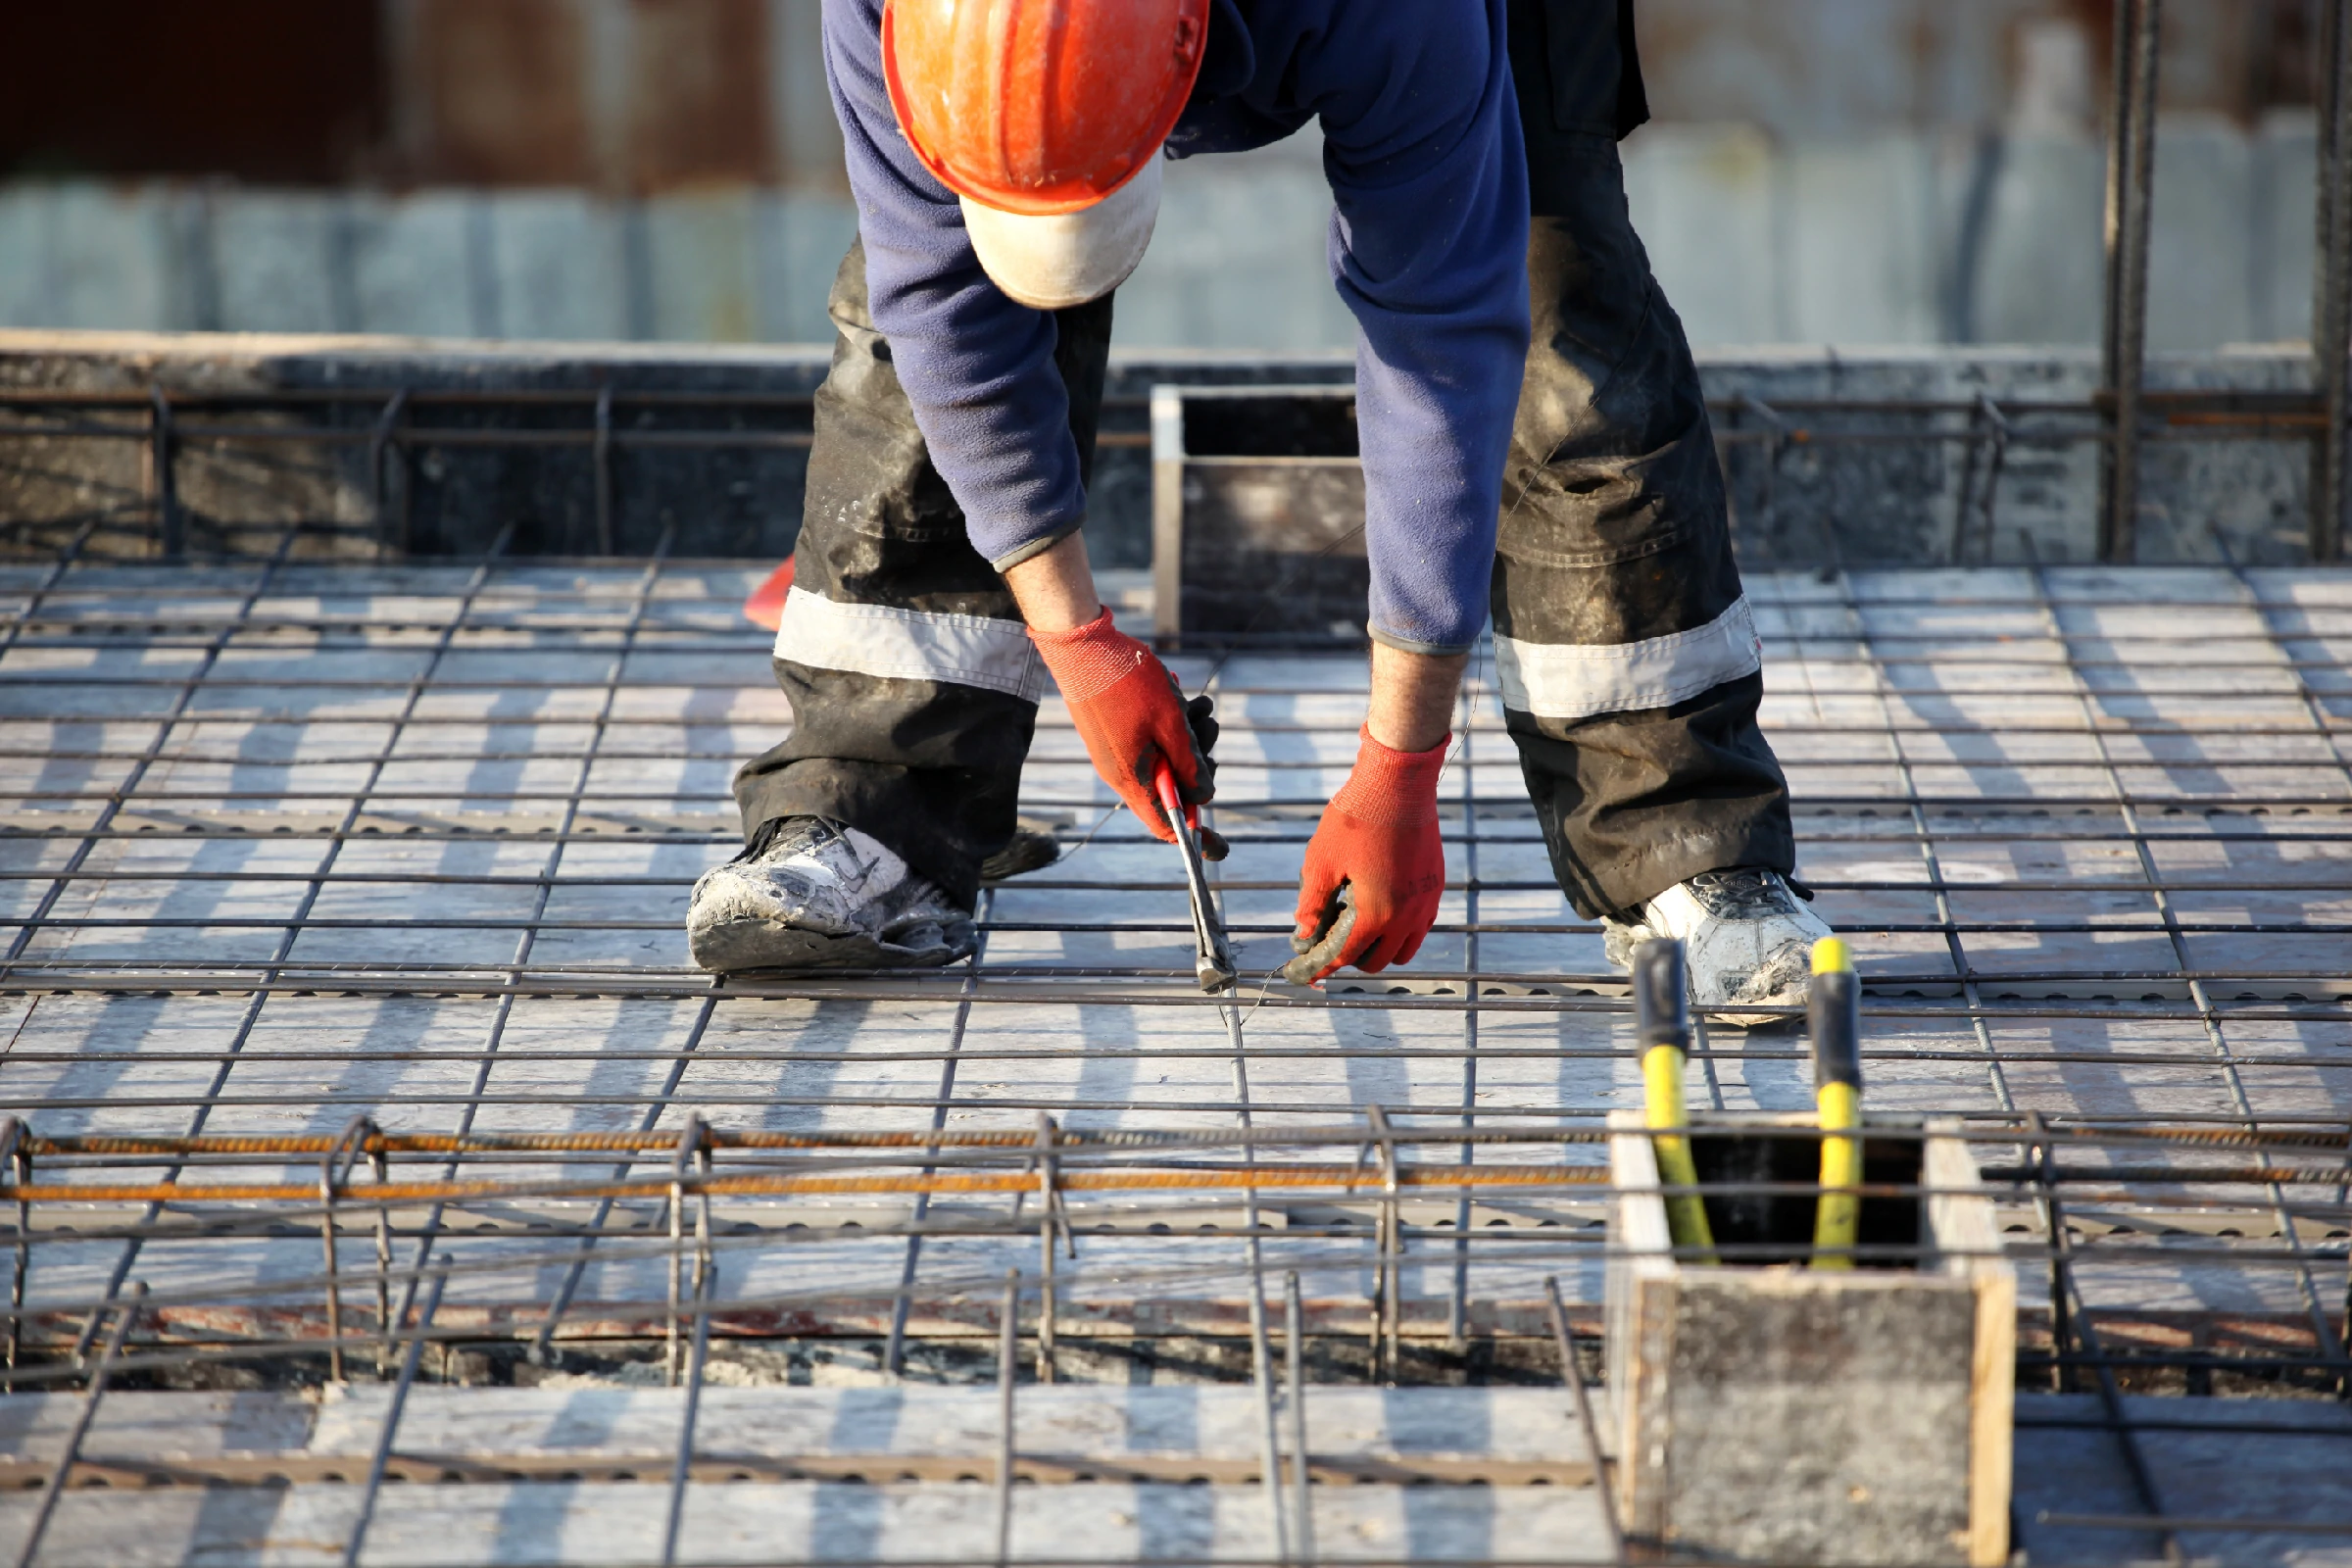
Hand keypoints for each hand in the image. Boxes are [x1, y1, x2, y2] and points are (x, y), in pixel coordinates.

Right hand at [1030, 608, 1220, 848]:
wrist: (1081, 645)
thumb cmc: (1127, 682)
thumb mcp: (1171, 723)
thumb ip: (1189, 764)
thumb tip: (1204, 795)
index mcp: (1132, 779)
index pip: (1164, 826)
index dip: (1194, 831)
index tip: (1216, 830)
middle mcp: (1119, 773)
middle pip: (1168, 790)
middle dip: (1196, 765)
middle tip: (1208, 732)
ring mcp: (1114, 753)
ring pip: (1162, 760)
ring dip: (1186, 737)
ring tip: (1198, 705)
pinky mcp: (1112, 734)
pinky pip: (1148, 741)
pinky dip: (1167, 725)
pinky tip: (1177, 696)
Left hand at [1284, 726, 1447, 983]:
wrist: (1398, 783)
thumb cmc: (1356, 818)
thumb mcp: (1321, 861)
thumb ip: (1312, 902)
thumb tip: (1304, 932)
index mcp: (1377, 913)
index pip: (1346, 955)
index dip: (1322, 966)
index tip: (1306, 971)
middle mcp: (1407, 915)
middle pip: (1377, 961)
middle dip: (1350, 958)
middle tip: (1329, 942)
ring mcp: (1425, 901)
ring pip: (1405, 949)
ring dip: (1379, 948)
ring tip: (1356, 928)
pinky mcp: (1435, 885)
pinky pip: (1420, 925)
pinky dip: (1400, 929)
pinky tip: (1379, 909)